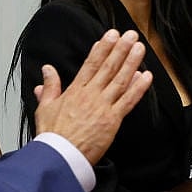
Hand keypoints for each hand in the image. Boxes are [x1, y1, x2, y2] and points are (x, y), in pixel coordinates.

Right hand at [33, 29, 152, 163]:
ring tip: (140, 48)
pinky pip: (128, 101)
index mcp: (74, 91)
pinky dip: (138, 88)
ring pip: (120, 80)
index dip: (102, 48)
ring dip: (131, 62)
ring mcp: (102, 107)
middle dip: (120, 49)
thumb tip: (47, 70)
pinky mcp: (112, 120)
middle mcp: (90, 95)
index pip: (91, 64)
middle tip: (130, 35)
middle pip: (108, 67)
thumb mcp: (44, 108)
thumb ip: (49, 87)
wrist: (59, 157)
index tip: (111, 35)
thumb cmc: (52, 137)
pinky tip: (146, 76)